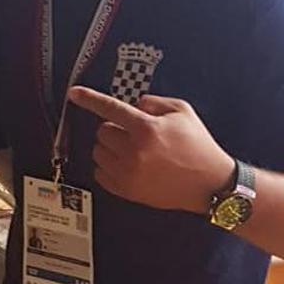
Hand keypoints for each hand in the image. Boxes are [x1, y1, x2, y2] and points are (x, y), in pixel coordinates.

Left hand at [67, 87, 234, 214]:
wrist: (209, 183)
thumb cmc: (198, 146)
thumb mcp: (182, 112)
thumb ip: (153, 102)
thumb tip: (133, 104)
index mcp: (147, 128)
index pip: (110, 108)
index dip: (89, 98)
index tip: (74, 93)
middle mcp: (134, 151)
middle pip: (102, 131)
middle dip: (114, 128)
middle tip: (132, 132)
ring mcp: (129, 173)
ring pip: (98, 152)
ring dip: (110, 147)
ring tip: (131, 149)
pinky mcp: (127, 191)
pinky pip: (100, 173)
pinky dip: (108, 166)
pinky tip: (127, 164)